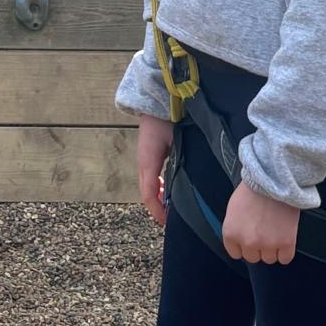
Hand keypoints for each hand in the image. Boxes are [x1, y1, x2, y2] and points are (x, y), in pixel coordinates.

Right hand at [136, 113, 173, 227]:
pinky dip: (159, 190)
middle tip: (171, 220)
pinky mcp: (150, 158)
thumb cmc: (164, 122)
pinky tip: (169, 192)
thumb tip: (181, 185)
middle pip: (147, 194)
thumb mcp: (172, 143)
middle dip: (157, 209)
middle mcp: (144, 165)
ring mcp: (145, 161)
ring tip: (171, 209)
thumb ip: (175, 163)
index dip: (157, 211)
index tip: (167, 222)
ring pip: (149, 188)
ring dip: (158, 200)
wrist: (159, 104)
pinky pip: (151, 179)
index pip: (149, 195)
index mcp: (147, 163)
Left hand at [222, 180, 299, 264]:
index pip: (236, 253)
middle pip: (253, 257)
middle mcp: (247, 242)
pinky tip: (285, 237)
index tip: (250, 236)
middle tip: (264, 230)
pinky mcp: (286, 242)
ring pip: (269, 259)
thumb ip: (235, 229)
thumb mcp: (233, 209)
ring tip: (275, 230)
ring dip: (272, 248)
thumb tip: (240, 242)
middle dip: (258, 246)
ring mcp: (267, 244)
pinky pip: (285, 259)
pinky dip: (286, 251)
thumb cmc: (253, 189)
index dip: (244, 244)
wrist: (274, 178)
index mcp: (231, 233)